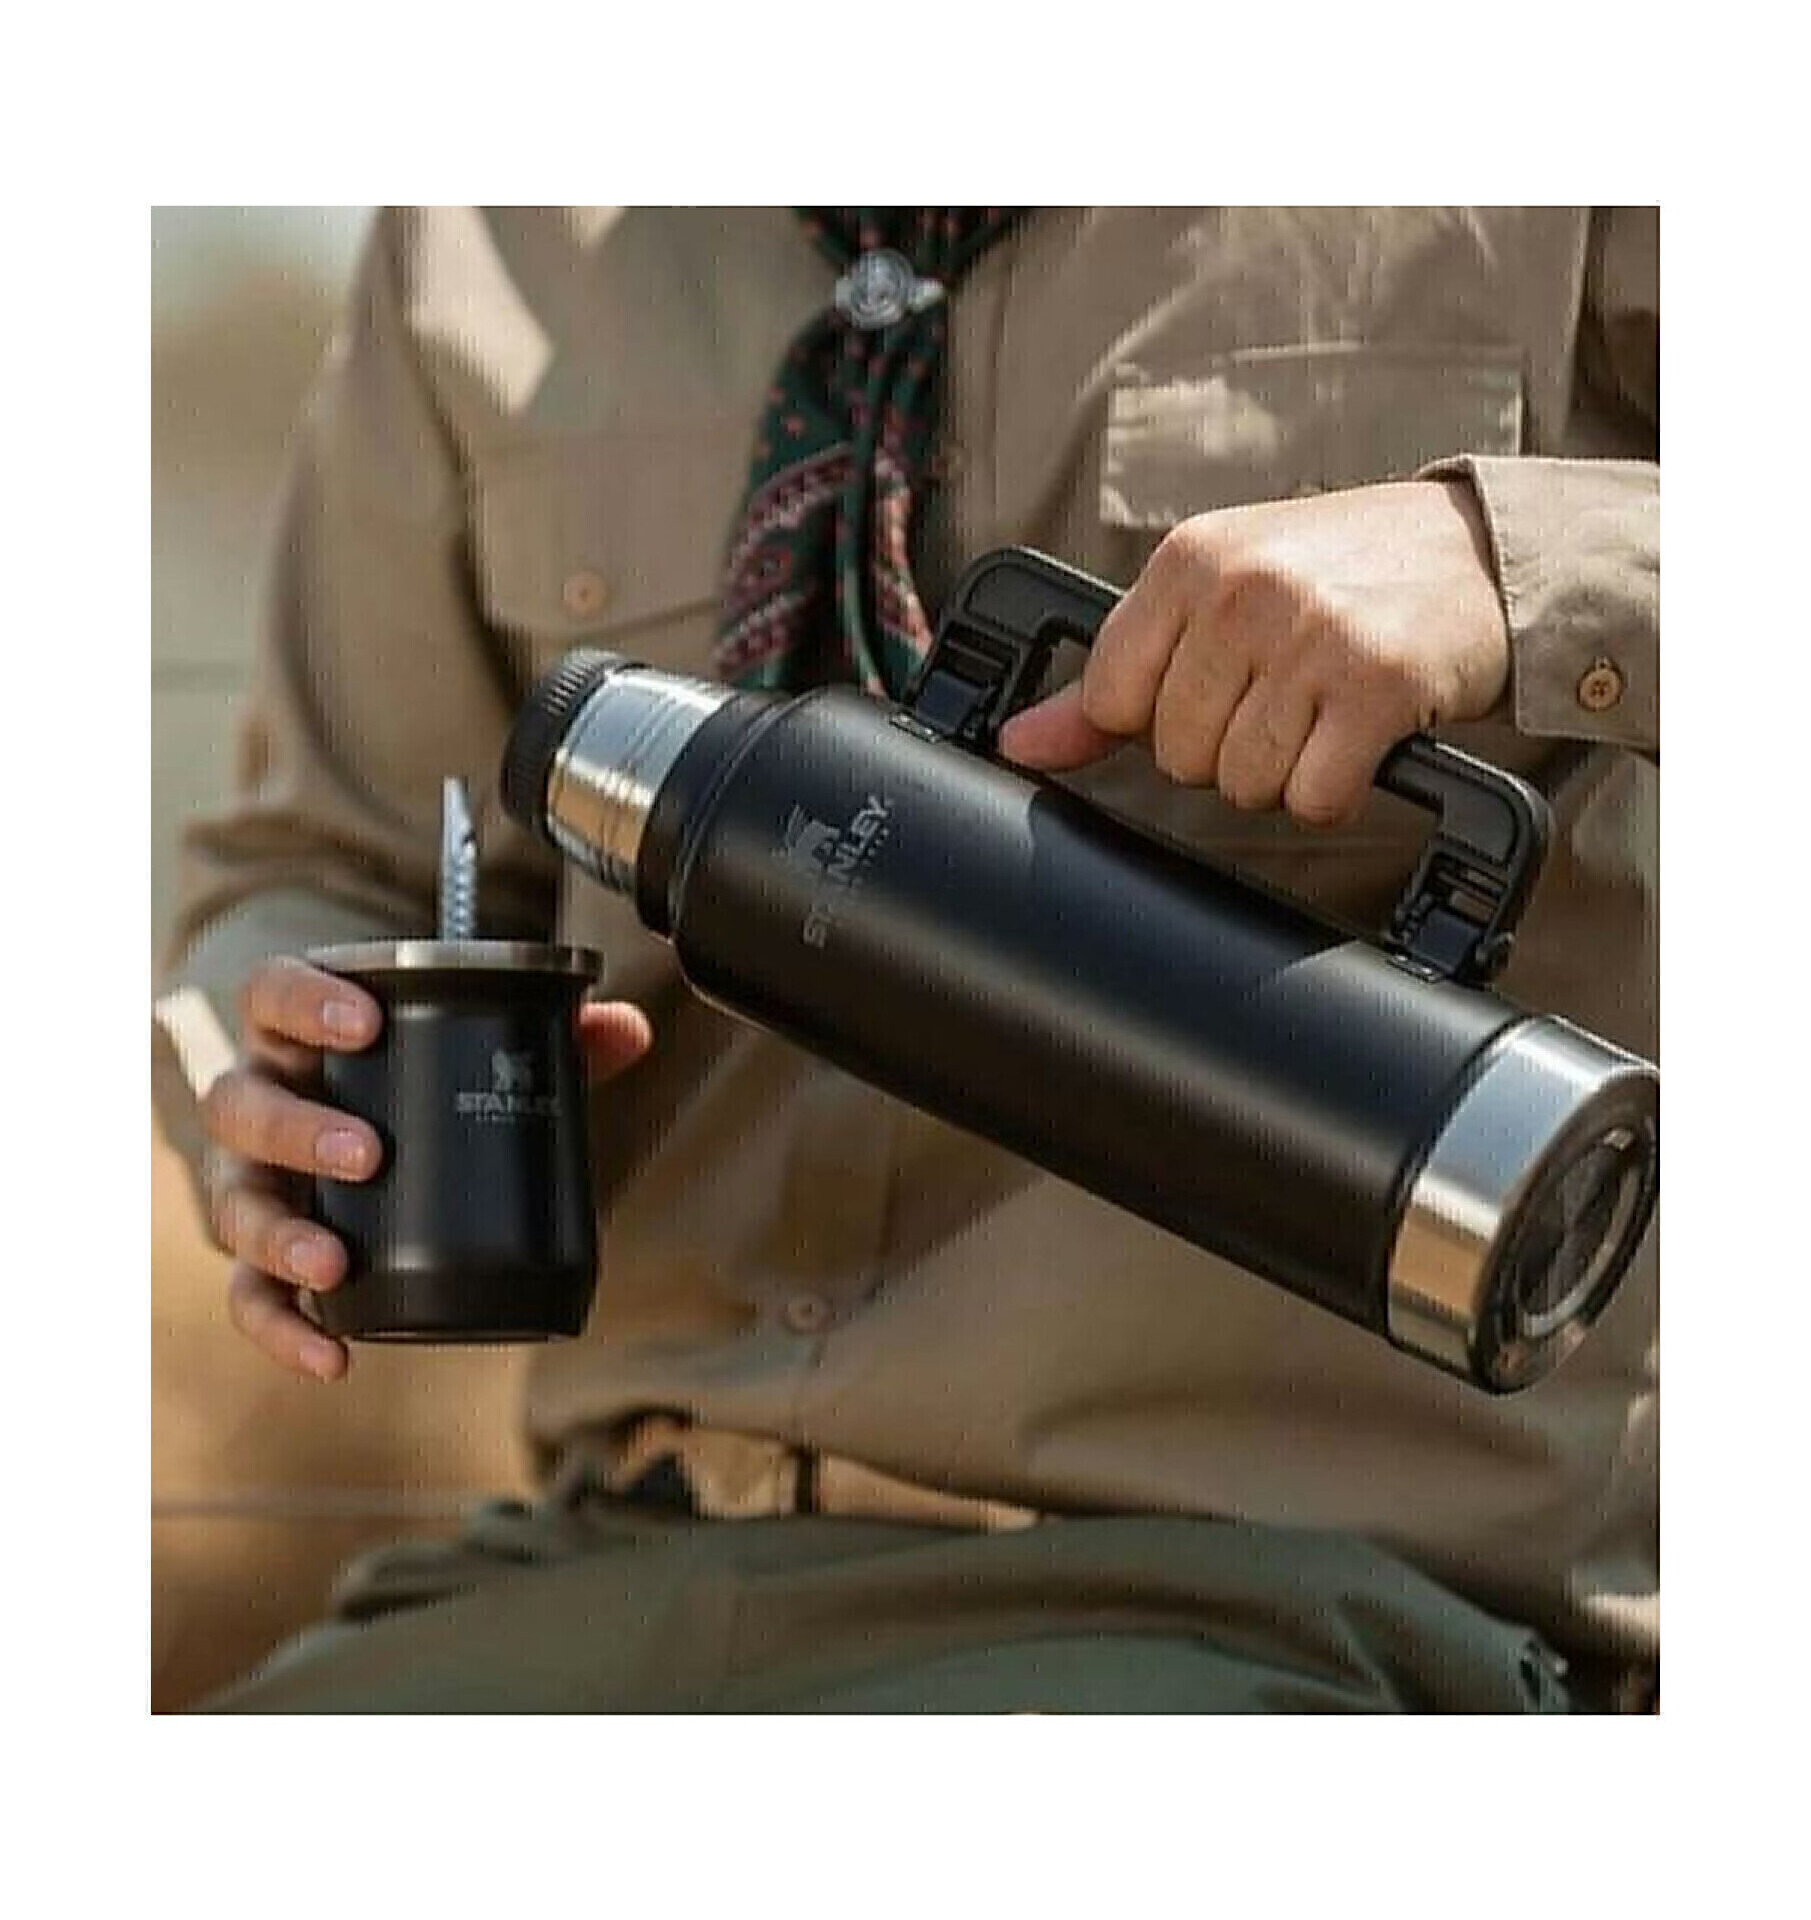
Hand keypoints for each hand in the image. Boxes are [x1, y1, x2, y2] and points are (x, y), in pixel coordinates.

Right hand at [199, 955, 653, 1380]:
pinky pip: (252, 1299)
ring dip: (280, 1235)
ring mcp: (255, 1182)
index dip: (307, 1001)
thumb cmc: (419, 1081)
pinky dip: (283, 1330)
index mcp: (301, 1034)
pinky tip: (333, 1356)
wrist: (371, 1135)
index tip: (365, 1021)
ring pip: (234, 1206)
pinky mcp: (264, 1257)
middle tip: (367, 1151)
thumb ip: (556, 1037)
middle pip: (241, 1106)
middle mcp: (261, 1102)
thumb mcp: (482, 1051)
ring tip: (334, 1263)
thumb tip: (629, 1031)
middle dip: (297, 1130)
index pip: (273, 994)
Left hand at [999, 479, 1510, 826]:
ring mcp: (1313, 636)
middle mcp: (1243, 591)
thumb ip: (1114, 674)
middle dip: (1228, 748)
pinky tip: (1359, 738)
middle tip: (1285, 695)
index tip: (1214, 686)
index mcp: (1188, 560)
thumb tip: (1018, 744)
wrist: (1479, 555)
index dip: (1159, 718)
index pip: (1111, 700)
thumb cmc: (1336, 577)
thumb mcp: (1216, 597)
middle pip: (1177, 755)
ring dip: (1285, 772)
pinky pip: (1313, 800)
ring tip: (1323, 710)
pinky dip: (1337, 791)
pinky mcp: (1380, 686)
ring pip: (1242, 785)